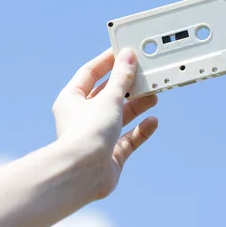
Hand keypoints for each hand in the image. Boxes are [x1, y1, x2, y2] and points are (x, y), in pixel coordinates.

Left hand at [52, 48, 157, 198]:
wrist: (83, 174)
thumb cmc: (87, 132)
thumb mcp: (109, 98)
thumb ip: (121, 79)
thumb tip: (128, 57)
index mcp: (71, 100)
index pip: (89, 74)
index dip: (107, 62)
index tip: (124, 52)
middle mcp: (82, 118)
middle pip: (107, 95)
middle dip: (127, 85)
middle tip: (145, 75)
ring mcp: (96, 137)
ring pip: (119, 116)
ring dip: (136, 106)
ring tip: (154, 96)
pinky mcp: (110, 155)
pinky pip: (128, 139)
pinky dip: (140, 130)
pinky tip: (152, 122)